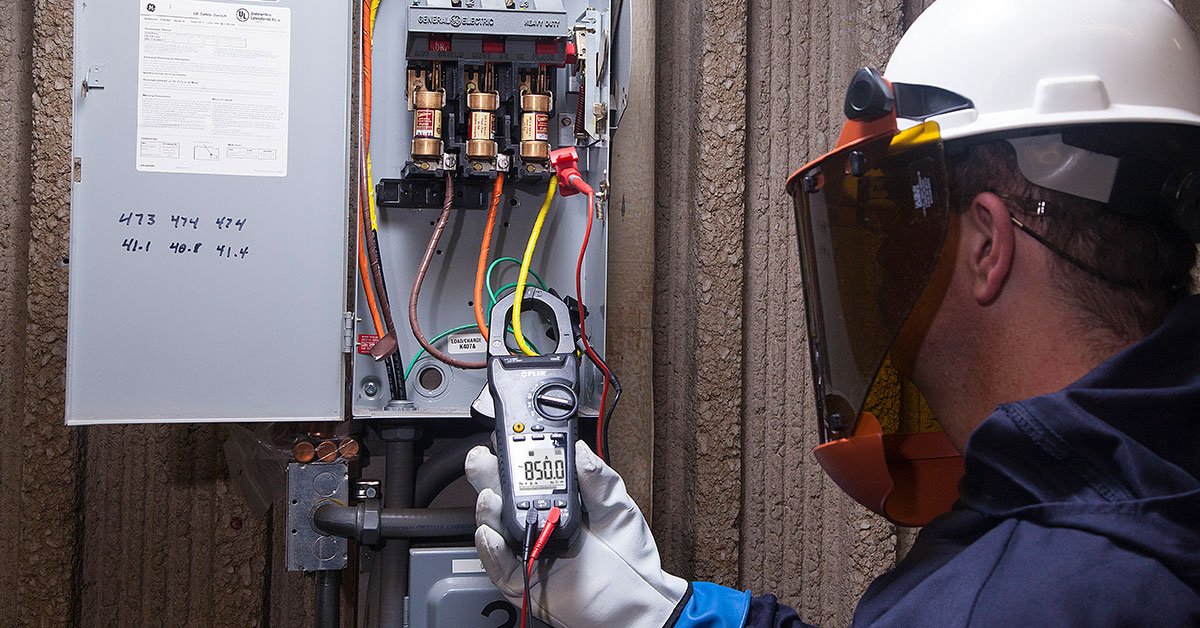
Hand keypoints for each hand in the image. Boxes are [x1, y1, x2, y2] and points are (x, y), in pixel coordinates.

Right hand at [466, 440, 688, 627]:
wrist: (636, 602)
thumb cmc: (630, 560)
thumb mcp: (618, 510)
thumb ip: (600, 480)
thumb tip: (581, 451)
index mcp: (557, 503)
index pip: (527, 474)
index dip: (513, 456)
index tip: (507, 437)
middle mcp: (538, 525)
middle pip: (501, 496)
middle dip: (487, 475)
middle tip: (482, 460)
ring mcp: (528, 551)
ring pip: (493, 528)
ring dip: (486, 510)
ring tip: (489, 497)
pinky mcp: (524, 580)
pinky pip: (499, 564)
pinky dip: (490, 549)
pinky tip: (491, 534)